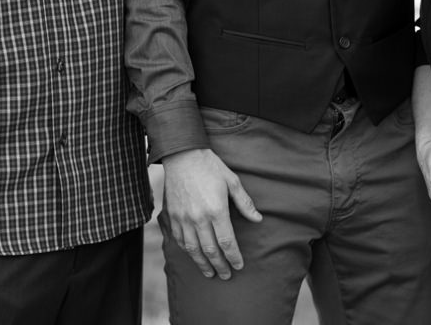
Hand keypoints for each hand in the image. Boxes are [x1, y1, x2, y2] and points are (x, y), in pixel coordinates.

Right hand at [162, 148, 262, 279]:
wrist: (182, 155)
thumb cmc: (210, 166)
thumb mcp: (232, 181)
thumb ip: (245, 202)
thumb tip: (258, 219)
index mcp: (217, 210)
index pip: (227, 242)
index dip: (234, 257)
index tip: (239, 265)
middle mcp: (199, 218)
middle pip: (210, 250)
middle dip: (220, 266)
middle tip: (226, 275)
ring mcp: (184, 218)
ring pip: (193, 249)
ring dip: (202, 264)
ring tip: (210, 273)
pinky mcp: (173, 215)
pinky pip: (179, 240)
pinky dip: (187, 251)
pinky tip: (193, 256)